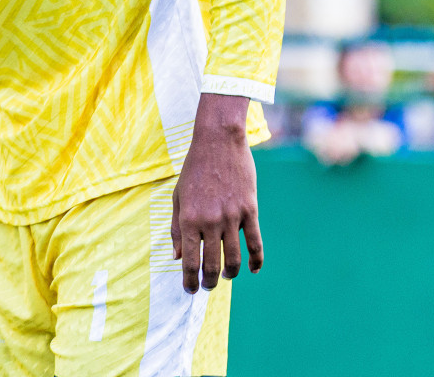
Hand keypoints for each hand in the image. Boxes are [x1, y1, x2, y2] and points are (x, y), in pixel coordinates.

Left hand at [171, 93, 264, 292]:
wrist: (218, 143)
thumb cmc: (194, 170)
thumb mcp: (178, 197)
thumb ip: (177, 228)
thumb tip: (178, 257)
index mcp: (188, 219)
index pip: (189, 260)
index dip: (189, 279)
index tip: (190, 290)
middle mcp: (210, 221)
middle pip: (212, 263)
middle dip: (209, 281)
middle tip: (207, 287)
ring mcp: (232, 217)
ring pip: (234, 257)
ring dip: (230, 273)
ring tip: (225, 277)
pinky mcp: (250, 211)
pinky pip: (255, 243)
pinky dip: (256, 260)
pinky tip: (253, 270)